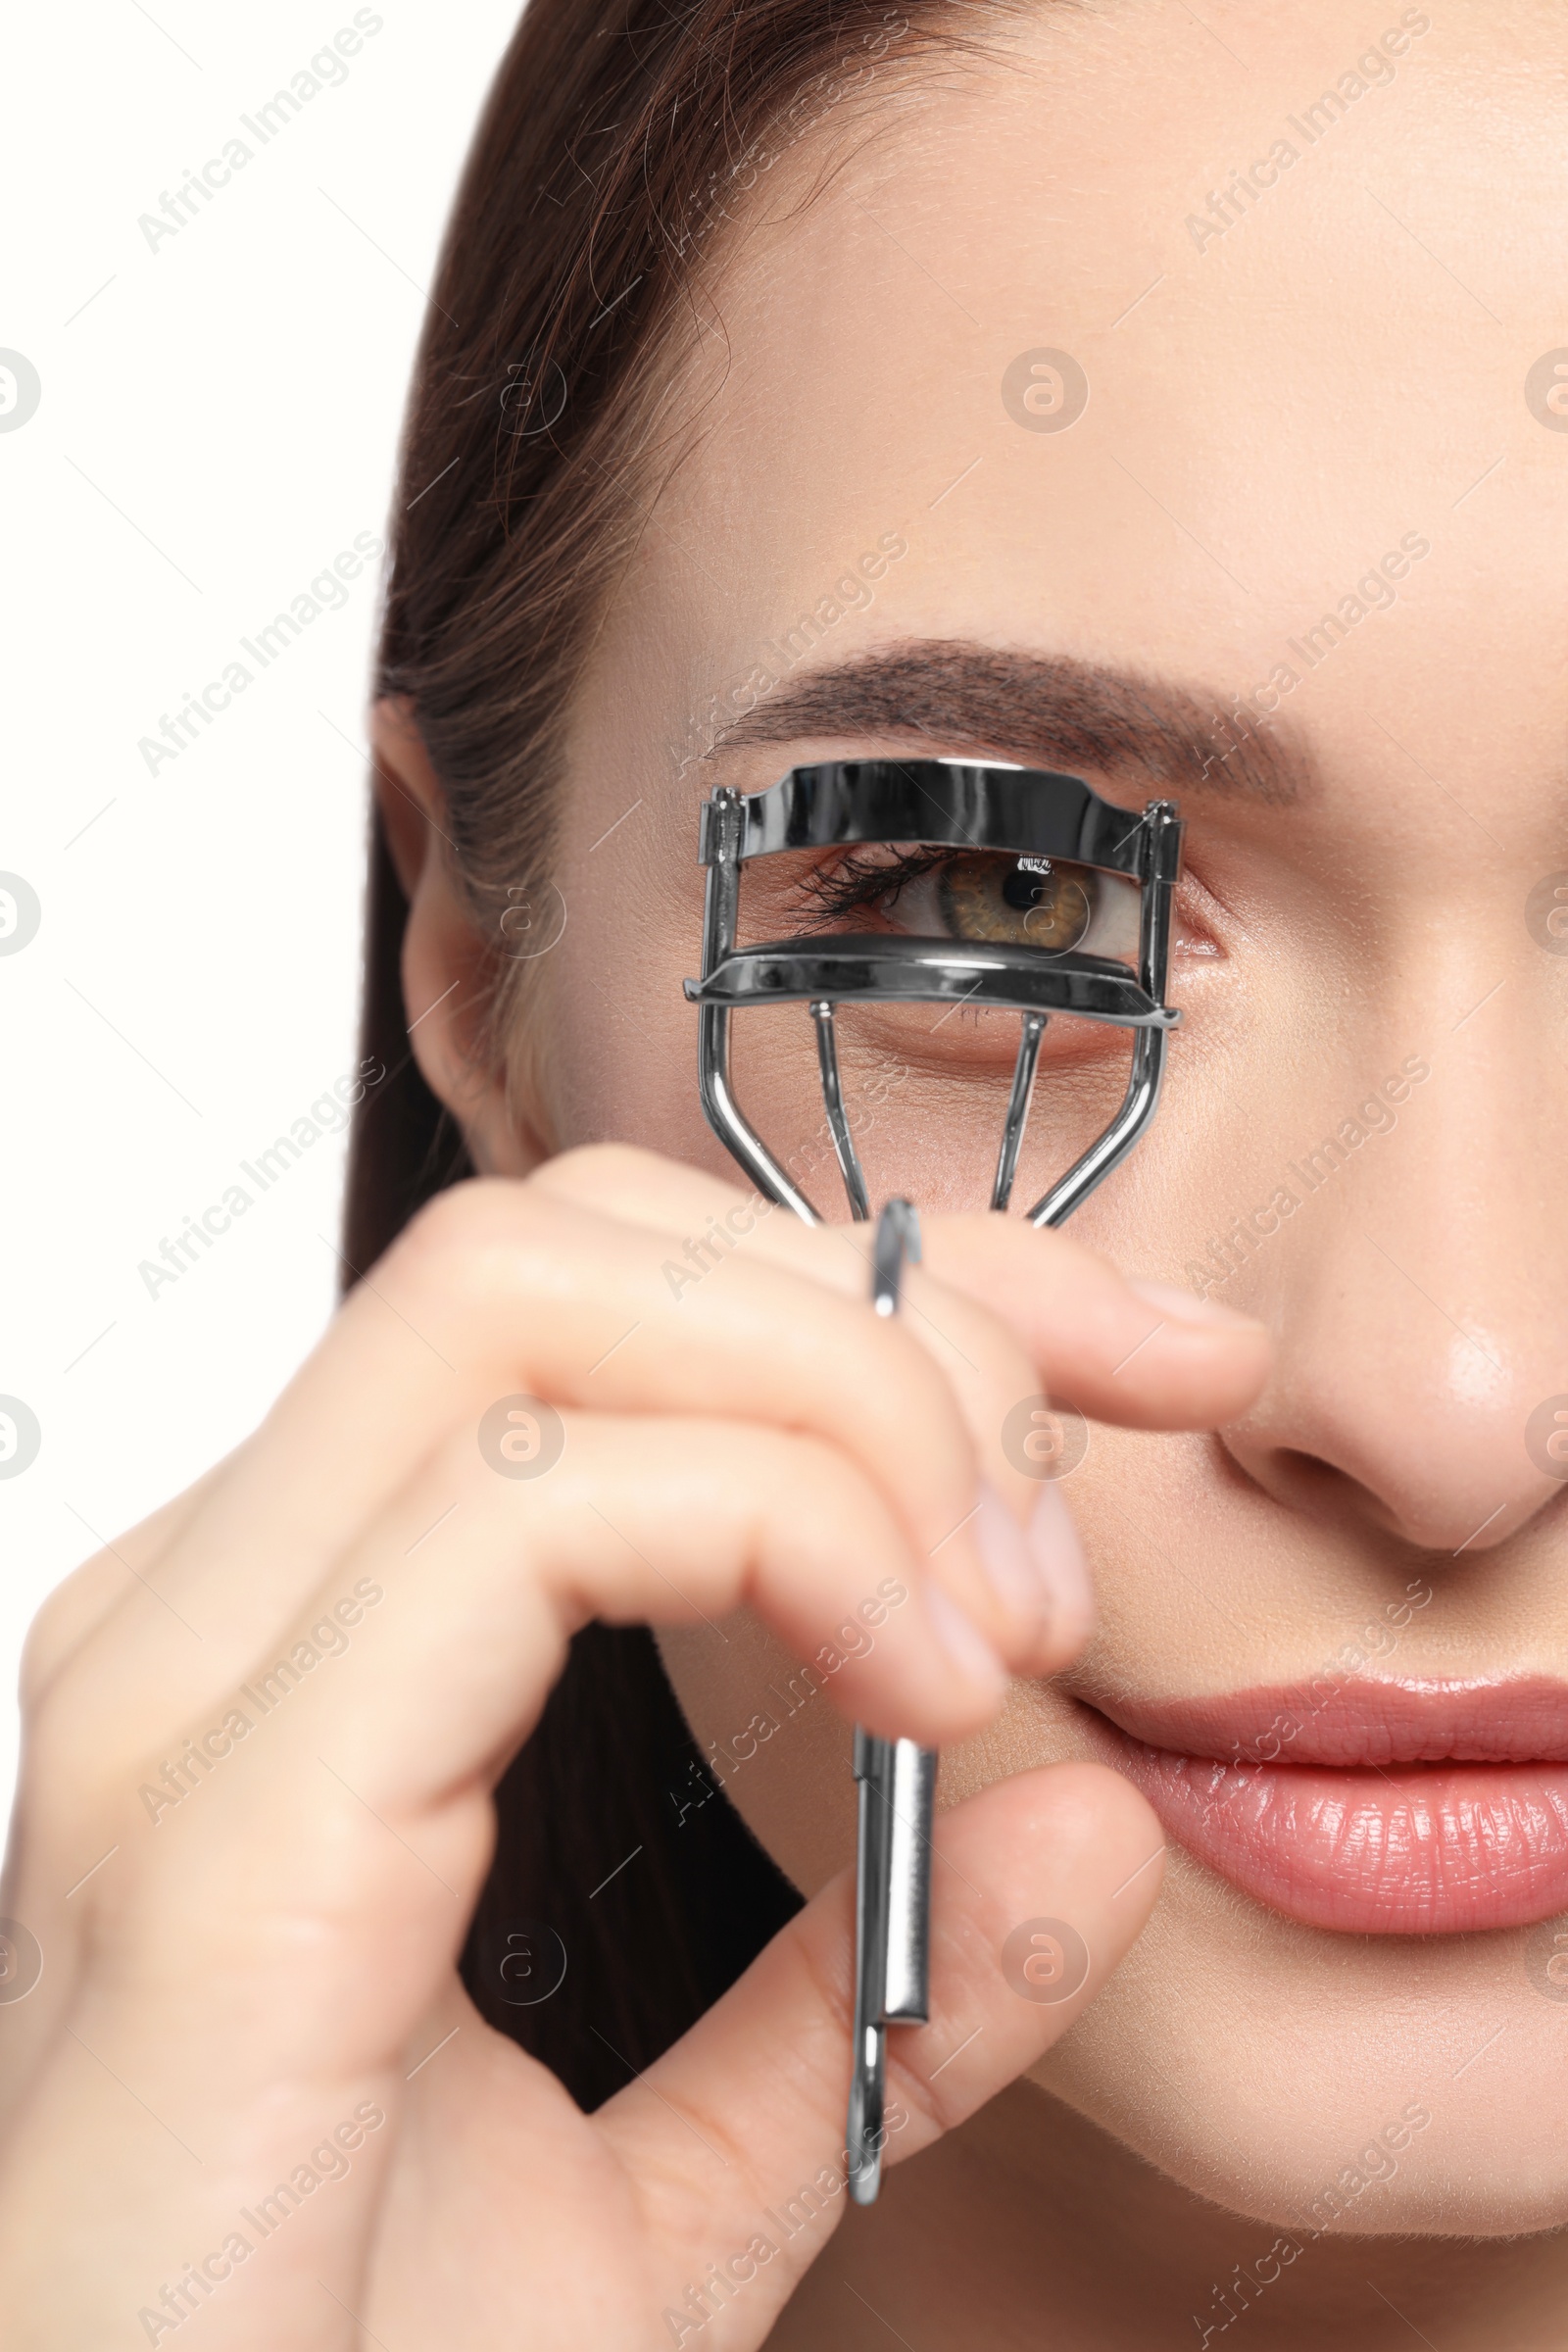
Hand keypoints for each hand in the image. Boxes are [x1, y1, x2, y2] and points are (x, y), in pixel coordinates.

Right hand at [0, 1146, 1266, 2348]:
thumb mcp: (674, 2182)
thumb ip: (870, 1993)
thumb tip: (1086, 1826)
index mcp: (299, 1648)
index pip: (602, 1287)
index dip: (897, 1279)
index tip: (1140, 1371)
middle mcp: (212, 1612)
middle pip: (577, 1238)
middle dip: (891, 1312)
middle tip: (1065, 1532)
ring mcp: (186, 1695)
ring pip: (539, 1301)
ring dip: (849, 1406)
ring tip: (999, 1627)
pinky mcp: (216, 1828)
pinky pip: (523, 1507)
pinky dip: (780, 1530)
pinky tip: (920, 1687)